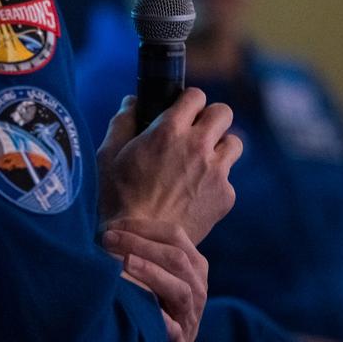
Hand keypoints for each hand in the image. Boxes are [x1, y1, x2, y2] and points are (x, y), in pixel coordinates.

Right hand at [96, 91, 242, 243]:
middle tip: (196, 134)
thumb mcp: (108, 154)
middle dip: (211, 119)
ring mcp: (215, 172)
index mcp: (168, 130)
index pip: (196, 95)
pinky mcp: (225, 197)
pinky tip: (195, 195)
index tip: (182, 112)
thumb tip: (132, 102)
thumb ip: (122, 122)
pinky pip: (229, 179)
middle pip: (224, 112)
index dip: (189, 102)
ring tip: (201, 163)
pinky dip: (216, 183)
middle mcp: (197, 146)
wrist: (137, 246)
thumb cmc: (116, 199)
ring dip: (220, 148)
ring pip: (234, 143)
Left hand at [102, 218, 207, 341]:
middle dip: (140, 244)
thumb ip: (144, 249)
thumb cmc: (154, 300)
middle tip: (108, 240)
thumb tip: (107, 224)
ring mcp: (191, 314)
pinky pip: (174, 330)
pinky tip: (145, 309)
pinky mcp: (181, 341)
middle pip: (175, 257)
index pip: (174, 234)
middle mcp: (198, 286)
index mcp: (194, 263)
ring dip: (151, 273)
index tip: (113, 226)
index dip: (143, 227)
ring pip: (179, 289)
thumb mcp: (158, 272)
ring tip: (125, 262)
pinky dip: (162, 320)